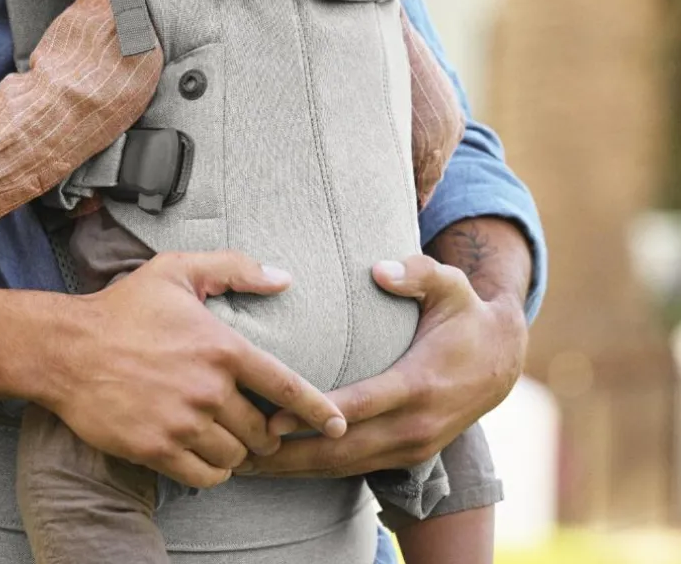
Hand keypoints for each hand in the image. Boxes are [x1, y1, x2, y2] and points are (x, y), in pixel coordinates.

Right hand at [29, 251, 347, 489]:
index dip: (318, 409)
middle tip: (250, 423)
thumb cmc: (124, 307)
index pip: (286, 386)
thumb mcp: (178, 270)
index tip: (337, 425)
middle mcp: (208, 388)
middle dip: (263, 431)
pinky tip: (201, 453)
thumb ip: (235, 268)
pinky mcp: (157, 449)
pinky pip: (206, 476)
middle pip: (262, 430)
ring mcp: (182, 422)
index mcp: (221, 346)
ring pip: (236, 456)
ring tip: (223, 436)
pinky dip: (212, 470)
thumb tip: (284, 278)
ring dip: (237, 451)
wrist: (66, 349)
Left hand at [238, 253, 526, 477]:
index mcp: (419, 384)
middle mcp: (414, 425)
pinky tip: (277, 466)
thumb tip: (380, 269)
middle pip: (342, 448)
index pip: (360, 406)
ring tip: (245, 465)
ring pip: (343, 467)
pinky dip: (313, 470)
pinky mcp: (406, 456)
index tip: (271, 419)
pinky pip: (353, 469)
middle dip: (289, 454)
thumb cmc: (464, 315)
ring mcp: (411, 447)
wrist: (502, 361)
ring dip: (295, 469)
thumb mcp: (450, 284)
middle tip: (237, 450)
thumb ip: (417, 272)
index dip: (314, 414)